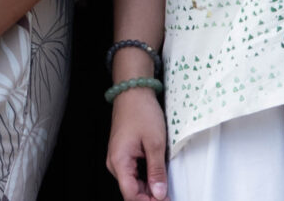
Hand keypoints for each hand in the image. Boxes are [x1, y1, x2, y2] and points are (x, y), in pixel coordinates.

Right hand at [106, 85, 171, 199]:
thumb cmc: (141, 111)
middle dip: (150, 197)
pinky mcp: (124, 155)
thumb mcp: (155, 143)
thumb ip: (156, 172)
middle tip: (169, 197)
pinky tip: (158, 180)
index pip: (131, 195)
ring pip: (133, 184)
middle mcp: (115, 163)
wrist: (133, 92)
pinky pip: (134, 174)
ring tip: (166, 190)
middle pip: (132, 192)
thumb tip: (159, 194)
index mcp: (119, 161)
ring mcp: (118, 159)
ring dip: (149, 190)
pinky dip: (146, 180)